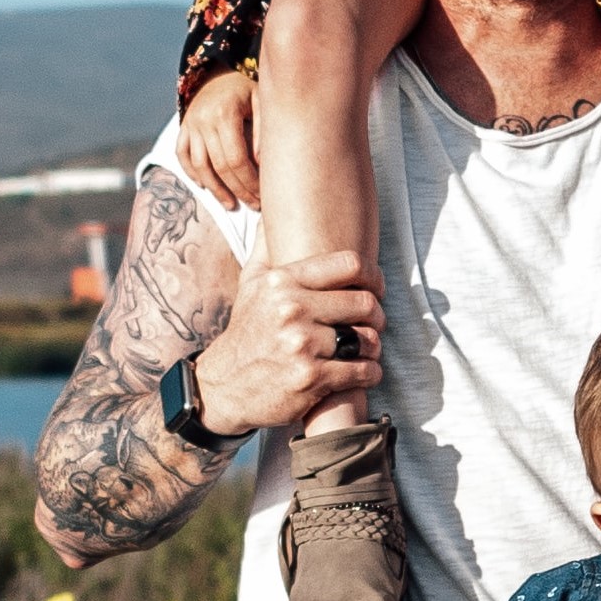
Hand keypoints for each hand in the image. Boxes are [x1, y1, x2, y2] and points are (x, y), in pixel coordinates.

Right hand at [176, 72, 261, 211]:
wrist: (218, 73)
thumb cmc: (246, 90)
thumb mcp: (261, 102)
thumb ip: (262, 132)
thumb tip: (262, 165)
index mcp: (224, 113)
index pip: (237, 158)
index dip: (249, 181)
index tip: (261, 195)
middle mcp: (203, 120)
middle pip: (219, 166)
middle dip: (237, 190)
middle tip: (253, 204)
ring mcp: (190, 124)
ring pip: (199, 166)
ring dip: (215, 190)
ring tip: (230, 205)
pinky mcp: (182, 128)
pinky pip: (182, 156)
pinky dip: (192, 173)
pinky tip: (206, 187)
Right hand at [190, 250, 383, 439]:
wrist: (222, 387)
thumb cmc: (246, 333)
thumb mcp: (249, 285)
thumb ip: (265, 248)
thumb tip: (270, 213)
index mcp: (282, 283)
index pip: (350, 264)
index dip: (373, 275)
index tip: (376, 287)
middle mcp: (291, 310)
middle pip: (365, 302)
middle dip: (377, 315)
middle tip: (374, 324)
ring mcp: (301, 345)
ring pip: (368, 339)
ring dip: (374, 347)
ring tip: (367, 350)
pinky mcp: (310, 378)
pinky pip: (362, 370)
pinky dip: (370, 373)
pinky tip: (364, 372)